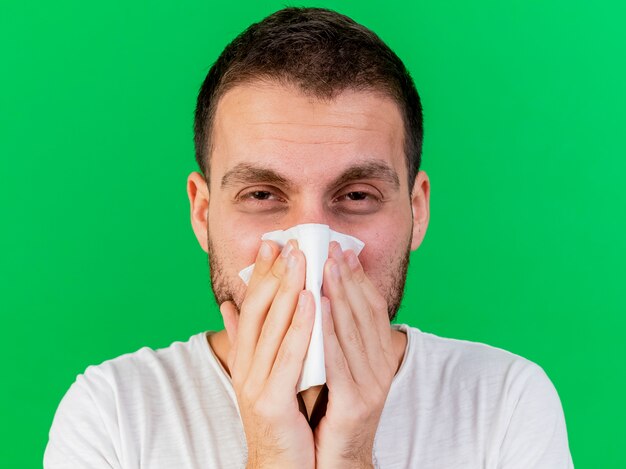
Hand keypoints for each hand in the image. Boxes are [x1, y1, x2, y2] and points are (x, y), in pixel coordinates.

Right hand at [220, 240, 315, 468]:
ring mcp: (256, 383)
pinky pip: (289, 356)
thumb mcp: (261, 372)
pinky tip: (311, 300)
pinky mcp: (271, 401)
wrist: (281, 466)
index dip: (261, 274)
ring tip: (301, 259)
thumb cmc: (278, 416)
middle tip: (289, 242)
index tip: (273, 245)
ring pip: (273, 326)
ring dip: (287, 289)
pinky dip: (300, 326)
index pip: (251, 307)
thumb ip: (248, 339)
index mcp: (245, 357)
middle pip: (258, 310)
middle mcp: (245, 366)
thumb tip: (227, 307)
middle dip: (274, 273)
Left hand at [314, 242, 396, 467]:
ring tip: (325, 267)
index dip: (357, 278)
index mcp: (377, 356)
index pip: (370, 308)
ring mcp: (371, 384)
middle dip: (348, 277)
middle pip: (364, 312)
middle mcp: (380, 366)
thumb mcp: (334, 366)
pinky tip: (318, 307)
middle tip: (332, 247)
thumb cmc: (329, 409)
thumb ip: (329, 334)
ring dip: (340, 295)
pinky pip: (339, 359)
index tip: (341, 250)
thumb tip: (317, 298)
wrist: (335, 460)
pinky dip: (328, 330)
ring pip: (353, 330)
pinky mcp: (356, 402)